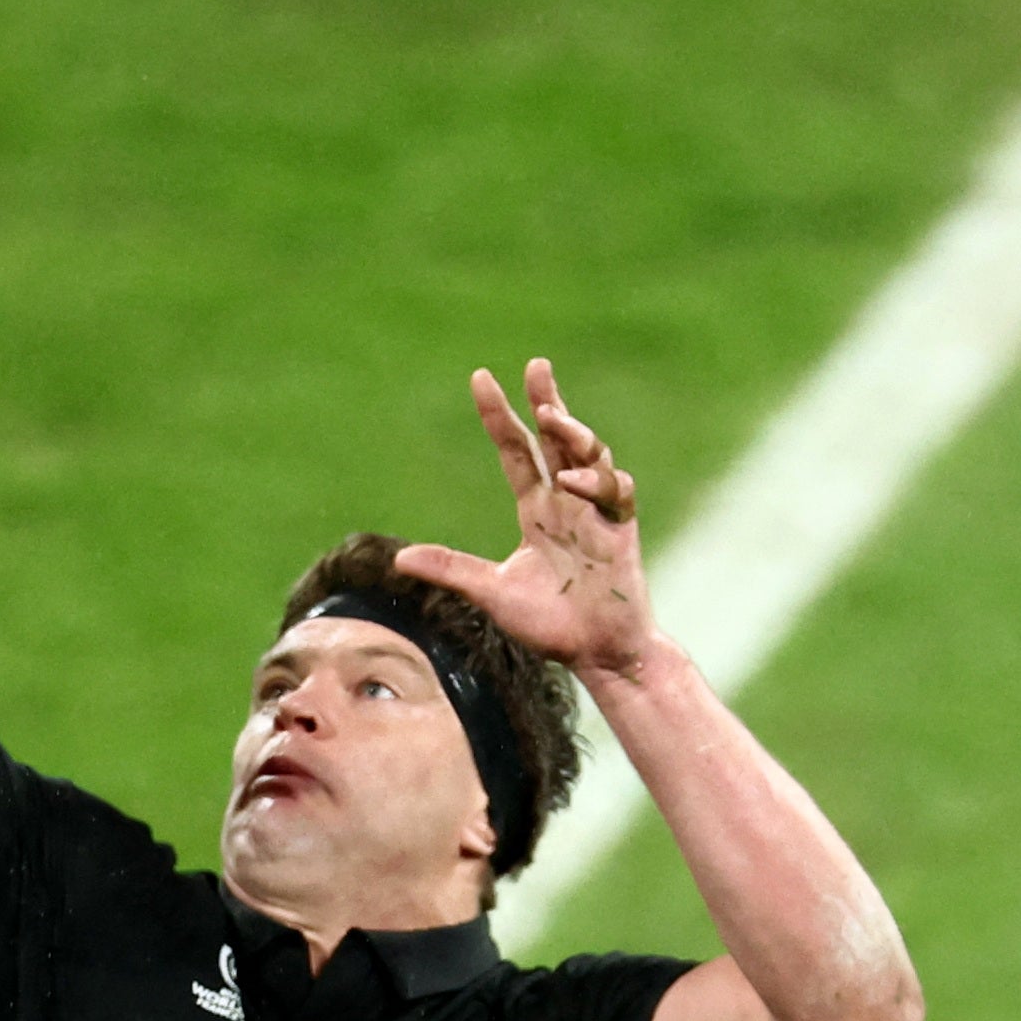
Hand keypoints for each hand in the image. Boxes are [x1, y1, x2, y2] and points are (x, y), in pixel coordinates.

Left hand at [391, 360, 656, 680]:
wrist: (597, 654)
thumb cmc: (549, 626)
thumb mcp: (492, 593)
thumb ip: (452, 570)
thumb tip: (399, 559)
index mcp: (537, 511)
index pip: (515, 452)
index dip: (499, 417)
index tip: (481, 379)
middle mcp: (566, 504)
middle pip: (557, 439)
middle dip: (548, 401)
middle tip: (535, 366)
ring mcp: (596, 514)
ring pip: (590, 455)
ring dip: (572, 434)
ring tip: (550, 418)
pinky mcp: (621, 531)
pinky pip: (615, 492)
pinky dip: (595, 483)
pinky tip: (573, 482)